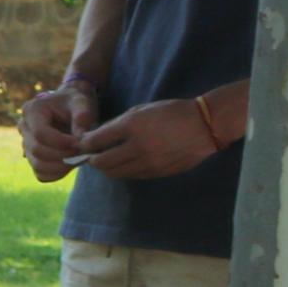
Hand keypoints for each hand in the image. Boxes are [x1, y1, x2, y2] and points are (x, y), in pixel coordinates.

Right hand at [19, 82, 92, 181]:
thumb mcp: (82, 103)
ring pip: (38, 165)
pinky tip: (71, 165)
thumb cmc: (76, 103)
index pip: (40, 133)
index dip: (60, 142)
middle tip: (83, 153)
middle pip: (37, 150)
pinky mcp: (32, 157)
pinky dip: (57, 174)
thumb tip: (81, 139)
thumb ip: (82, 116)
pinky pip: (41, 174)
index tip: (79, 143)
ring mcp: (25, 144)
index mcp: (32, 110)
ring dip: (61, 167)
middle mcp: (23, 127)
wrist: (71, 107)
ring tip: (79, 159)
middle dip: (63, 155)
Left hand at [81, 96, 221, 181]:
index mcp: (132, 126)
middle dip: (92, 159)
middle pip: (102, 163)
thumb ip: (117, 124)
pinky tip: (126, 163)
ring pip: (116, 173)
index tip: (83, 144)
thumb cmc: (171, 112)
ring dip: (107, 168)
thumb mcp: (141, 110)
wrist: (205, 125)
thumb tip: (97, 137)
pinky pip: (132, 175)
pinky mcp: (158, 173)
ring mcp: (149, 163)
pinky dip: (124, 171)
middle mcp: (138, 147)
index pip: (96, 141)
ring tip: (108, 159)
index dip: (85, 144)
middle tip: (92, 154)